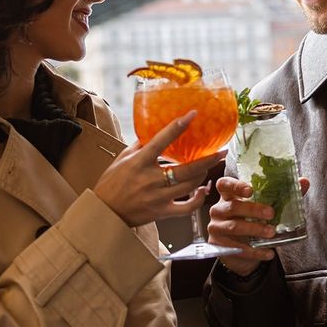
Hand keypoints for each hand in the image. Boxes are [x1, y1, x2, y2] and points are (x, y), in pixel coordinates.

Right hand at [94, 111, 225, 227]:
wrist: (105, 211)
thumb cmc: (111, 182)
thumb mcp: (122, 158)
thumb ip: (140, 145)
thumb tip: (156, 130)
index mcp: (139, 162)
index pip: (162, 140)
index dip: (179, 126)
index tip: (193, 114)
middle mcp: (150, 179)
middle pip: (186, 168)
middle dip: (208, 159)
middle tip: (222, 151)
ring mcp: (157, 197)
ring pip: (189, 185)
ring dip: (203, 174)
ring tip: (209, 166)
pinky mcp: (162, 212)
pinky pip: (186, 207)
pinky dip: (198, 199)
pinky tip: (203, 190)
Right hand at [208, 176, 309, 275]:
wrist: (241, 251)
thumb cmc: (252, 221)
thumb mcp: (264, 207)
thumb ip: (283, 194)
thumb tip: (304, 182)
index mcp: (228, 196)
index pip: (224, 184)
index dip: (235, 185)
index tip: (250, 190)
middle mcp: (219, 210)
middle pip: (233, 206)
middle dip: (253, 209)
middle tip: (271, 213)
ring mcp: (216, 228)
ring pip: (234, 227)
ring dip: (254, 229)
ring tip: (271, 233)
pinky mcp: (219, 246)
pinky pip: (237, 248)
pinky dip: (255, 251)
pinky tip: (269, 253)